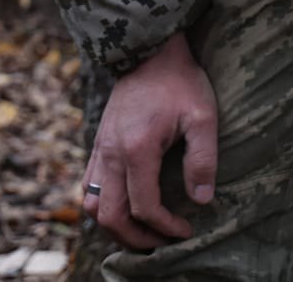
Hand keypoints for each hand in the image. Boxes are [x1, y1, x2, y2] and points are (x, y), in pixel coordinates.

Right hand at [81, 33, 218, 247]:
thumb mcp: (203, 117)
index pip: (144, 207)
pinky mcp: (99, 143)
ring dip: (115, 225)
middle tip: (162, 241)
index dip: (166, 227)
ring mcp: (100, 148)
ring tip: (143, 230)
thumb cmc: (180, 81)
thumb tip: (201, 200)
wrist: (149, 49)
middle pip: (110, 216)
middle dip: (136, 238)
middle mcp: (111, 153)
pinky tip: (127, 205)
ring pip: (93, 205)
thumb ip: (203, 160)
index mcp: (136, 149)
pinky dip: (103, 205)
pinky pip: (89, 186)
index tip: (187, 229)